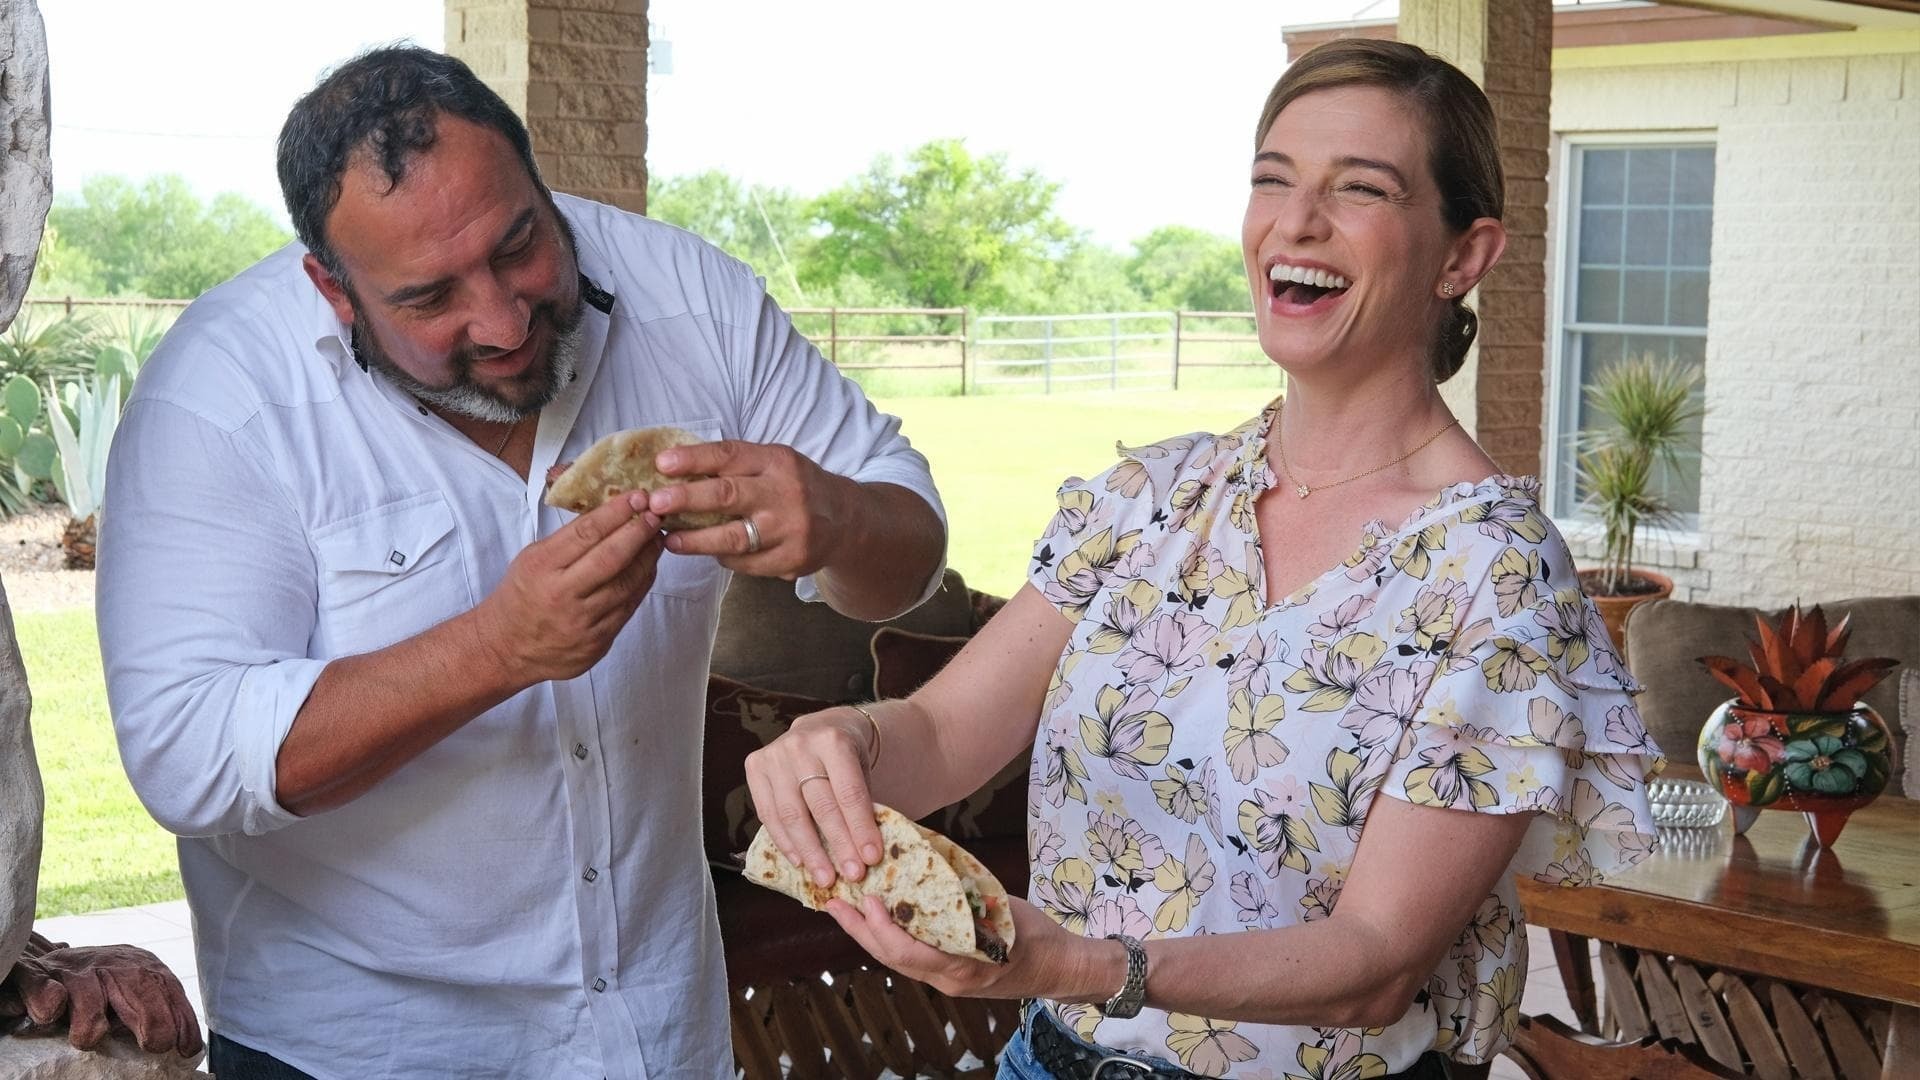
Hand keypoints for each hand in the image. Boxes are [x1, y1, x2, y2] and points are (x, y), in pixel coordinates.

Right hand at [0, 943, 203, 1055]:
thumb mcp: (133, 994)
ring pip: (88, 990)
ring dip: (91, 1020)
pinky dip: (47, 1001)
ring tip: (88, 1039)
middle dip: (152, 1016)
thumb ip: (157, 1012)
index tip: (184, 1048)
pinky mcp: (36, 974)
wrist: (49, 962)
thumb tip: (188, 1048)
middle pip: (138, 983)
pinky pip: (43, 986)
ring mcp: (73, 967)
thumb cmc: (100, 987)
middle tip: (153, 1044)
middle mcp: (111, 963)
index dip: (180, 1018)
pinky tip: (51, 1013)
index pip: (168, 989)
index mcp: (141, 966)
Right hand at [478, 490, 663, 683]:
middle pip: (611, 558)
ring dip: (647, 558)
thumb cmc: (520, 597)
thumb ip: (567, 540)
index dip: (615, 513)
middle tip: (655, 515)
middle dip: (638, 532)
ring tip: (657, 538)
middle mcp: (562, 594)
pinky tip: (649, 567)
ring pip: (626, 584)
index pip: (585, 533)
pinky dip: (643, 583)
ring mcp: (582, 621)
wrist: (507, 650)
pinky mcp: (597, 641)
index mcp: (541, 567)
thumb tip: (606, 511)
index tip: (636, 497)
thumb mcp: (532, 560)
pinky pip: (628, 607)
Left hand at [647, 441, 856, 579]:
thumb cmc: (796, 487)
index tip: (662, 463)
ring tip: (670, 539)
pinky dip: (724, 558)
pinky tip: (709, 553)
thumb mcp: (775, 463)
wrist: (846, 520)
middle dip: (687, 499)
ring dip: (696, 540)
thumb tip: (677, 471)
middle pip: (728, 495)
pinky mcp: (792, 559)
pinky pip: (747, 563)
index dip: (694, 458)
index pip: (730, 455)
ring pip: (734, 537)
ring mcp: (790, 529)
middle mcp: (785, 492)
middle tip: (656, 503)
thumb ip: (737, 465)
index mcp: (777, 461)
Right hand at [744, 706, 883, 886]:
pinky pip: (768, 814)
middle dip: (838, 845)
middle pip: (820, 806)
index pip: (849, 792)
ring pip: (791, 814)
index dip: (860, 828)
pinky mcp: (755, 766)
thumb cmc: (847, 755)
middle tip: (851, 875)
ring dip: (810, 852)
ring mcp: (774, 755)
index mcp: (834, 740)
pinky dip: (785, 841)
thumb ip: (862, 803)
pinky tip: (800, 861)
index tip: (871, 858)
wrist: (821, 725)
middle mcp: (800, 745)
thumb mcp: (863, 768)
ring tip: (825, 877)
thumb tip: (865, 853)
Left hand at [825, 895, 1084, 1002]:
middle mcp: (947, 979)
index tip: (866, 901)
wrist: (1059, 968)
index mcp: (961, 967)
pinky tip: (876, 916)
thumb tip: (931, 862)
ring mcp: (946, 980)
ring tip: (843, 907)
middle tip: (833, 901)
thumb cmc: (1036, 935)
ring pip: (895, 960)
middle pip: (890, 959)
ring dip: (867, 933)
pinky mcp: (947, 974)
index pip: (907, 953)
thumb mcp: (1004, 910)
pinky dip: (889, 935)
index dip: (881, 928)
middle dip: (858, 930)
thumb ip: (968, 897)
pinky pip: (910, 956)